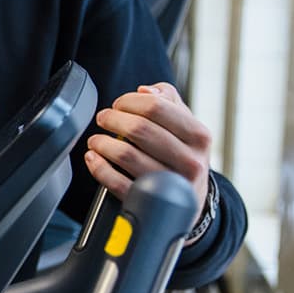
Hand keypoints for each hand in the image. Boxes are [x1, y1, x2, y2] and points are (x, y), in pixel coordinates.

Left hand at [84, 82, 210, 227]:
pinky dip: (99, 167)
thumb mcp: (187, 126)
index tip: (119, 105)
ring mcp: (170, 184)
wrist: (191, 200)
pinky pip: (116, 183)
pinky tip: (94, 158)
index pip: (156, 106)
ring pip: (125, 154)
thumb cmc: (183, 155)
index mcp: (198, 136)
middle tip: (104, 119)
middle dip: (112, 119)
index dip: (129, 101)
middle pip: (138, 128)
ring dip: (102, 143)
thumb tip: (146, 90)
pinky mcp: (150, 202)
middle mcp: (189, 161)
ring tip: (96, 140)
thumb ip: (168, 101)